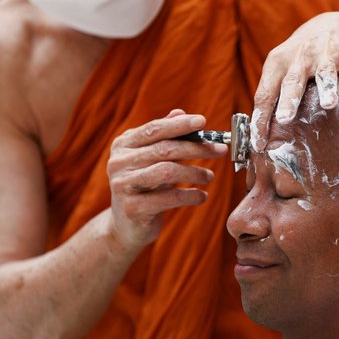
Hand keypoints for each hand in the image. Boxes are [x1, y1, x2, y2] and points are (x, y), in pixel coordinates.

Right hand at [106, 109, 227, 249]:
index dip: (180, 125)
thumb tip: (180, 112)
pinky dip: (190, 195)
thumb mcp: (152, 159)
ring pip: (167, 171)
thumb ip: (164, 136)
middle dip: (196, 148)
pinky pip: (169, 198)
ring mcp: (122, 185)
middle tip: (220, 151)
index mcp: (123, 144)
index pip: (154, 128)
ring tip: (210, 176)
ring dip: (195, 172)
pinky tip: (201, 196)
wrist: (125, 226)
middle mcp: (119, 162)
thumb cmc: (145, 186)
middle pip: (164, 149)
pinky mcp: (133, 208)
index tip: (203, 122)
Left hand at [252, 11, 338, 151]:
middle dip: (289, 100)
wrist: (333, 24)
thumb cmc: (300, 58)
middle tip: (285, 119)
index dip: (261, 118)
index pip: (265, 93)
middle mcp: (301, 57)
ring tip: (329, 105)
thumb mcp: (281, 68)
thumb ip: (271, 95)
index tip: (258, 144)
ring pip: (327, 74)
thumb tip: (258, 136)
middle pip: (293, 80)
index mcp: (279, 63)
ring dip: (328, 88)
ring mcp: (328, 54)